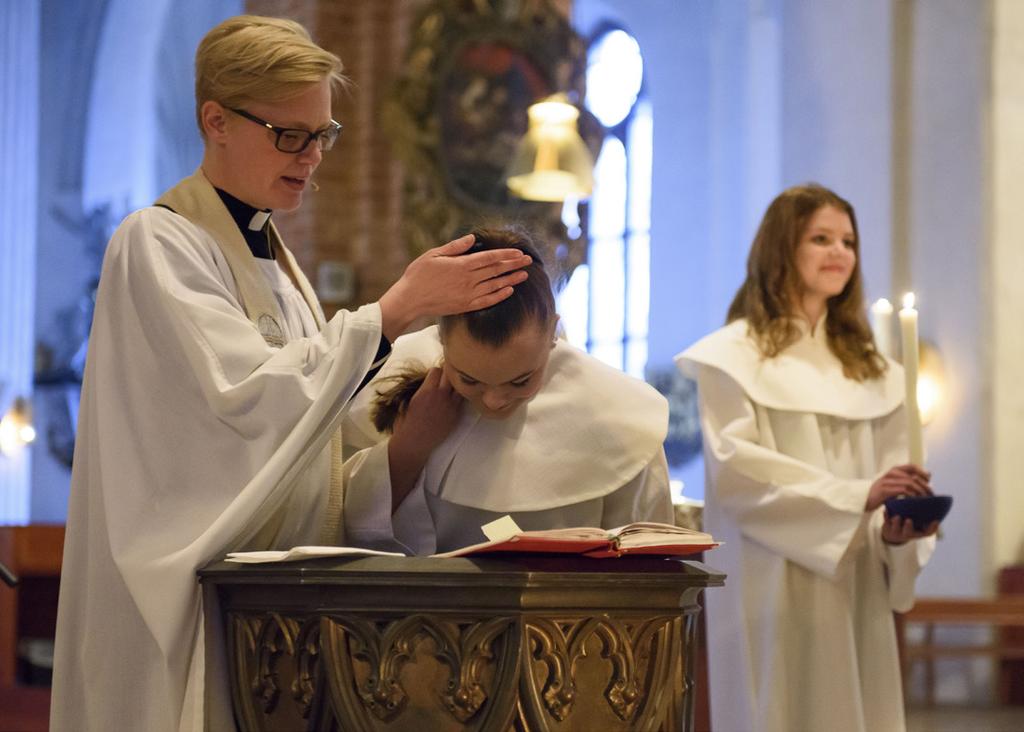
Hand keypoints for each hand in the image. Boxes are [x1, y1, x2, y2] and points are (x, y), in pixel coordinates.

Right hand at [378, 234, 531, 340]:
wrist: (410, 300)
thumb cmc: (418, 274)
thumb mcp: (434, 255)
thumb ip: (455, 247)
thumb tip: (472, 238)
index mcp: (461, 265)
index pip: (490, 258)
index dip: (506, 255)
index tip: (519, 253)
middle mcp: (468, 280)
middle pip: (496, 271)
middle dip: (514, 265)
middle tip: (529, 261)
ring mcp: (468, 294)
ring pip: (495, 286)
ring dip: (511, 280)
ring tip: (524, 275)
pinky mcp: (465, 306)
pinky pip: (487, 301)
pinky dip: (500, 296)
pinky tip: (509, 291)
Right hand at [391, 367, 463, 458]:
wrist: (414, 443)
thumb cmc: (406, 423)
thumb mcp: (409, 401)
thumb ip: (421, 389)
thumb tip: (428, 382)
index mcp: (426, 391)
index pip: (437, 370)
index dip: (435, 372)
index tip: (433, 377)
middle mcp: (440, 396)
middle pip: (450, 375)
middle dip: (447, 375)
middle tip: (444, 380)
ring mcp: (451, 406)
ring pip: (459, 387)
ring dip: (455, 386)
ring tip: (450, 389)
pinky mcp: (456, 416)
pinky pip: (462, 401)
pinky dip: (458, 398)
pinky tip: (453, 401)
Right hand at [865, 464, 932, 510]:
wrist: (863, 500)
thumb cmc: (880, 494)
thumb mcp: (893, 485)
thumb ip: (904, 481)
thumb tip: (923, 481)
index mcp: (894, 470)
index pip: (912, 466)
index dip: (922, 472)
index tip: (929, 481)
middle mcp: (891, 473)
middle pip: (913, 476)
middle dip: (924, 485)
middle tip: (931, 494)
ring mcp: (887, 481)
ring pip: (909, 483)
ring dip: (920, 491)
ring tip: (925, 499)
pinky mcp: (884, 490)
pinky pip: (902, 490)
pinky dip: (911, 495)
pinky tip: (914, 500)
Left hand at [882, 513, 939, 544]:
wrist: (892, 534)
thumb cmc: (908, 527)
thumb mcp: (919, 526)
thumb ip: (927, 520)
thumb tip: (936, 508)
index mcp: (917, 533)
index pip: (926, 532)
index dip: (932, 528)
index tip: (936, 520)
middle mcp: (907, 533)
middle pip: (908, 532)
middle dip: (908, 527)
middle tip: (909, 520)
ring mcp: (896, 531)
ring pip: (895, 528)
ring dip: (896, 522)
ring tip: (896, 516)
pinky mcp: (887, 527)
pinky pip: (886, 522)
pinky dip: (886, 516)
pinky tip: (886, 510)